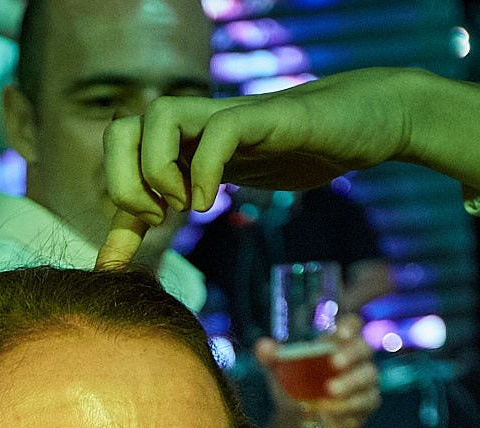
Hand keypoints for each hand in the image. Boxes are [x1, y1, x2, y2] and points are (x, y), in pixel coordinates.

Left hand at [97, 71, 414, 265]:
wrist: (365, 122)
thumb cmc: (298, 152)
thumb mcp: (232, 183)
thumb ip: (185, 201)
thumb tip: (149, 235)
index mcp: (184, 139)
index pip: (122, 162)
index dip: (114, 216)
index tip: (117, 261)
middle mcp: (197, 122)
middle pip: (121, 128)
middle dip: (123, 183)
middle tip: (158, 220)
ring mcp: (228, 115)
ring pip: (160, 115)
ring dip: (157, 170)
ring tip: (184, 207)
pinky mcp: (265, 116)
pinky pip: (219, 129)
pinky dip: (205, 169)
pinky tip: (212, 203)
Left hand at [256, 324, 379, 427]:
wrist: (295, 419)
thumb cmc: (293, 386)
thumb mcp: (278, 371)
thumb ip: (271, 358)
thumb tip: (263, 346)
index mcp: (337, 343)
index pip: (353, 324)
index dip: (350, 326)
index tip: (340, 334)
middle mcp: (356, 359)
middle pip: (364, 348)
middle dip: (351, 354)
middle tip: (334, 363)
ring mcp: (365, 381)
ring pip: (368, 376)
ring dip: (350, 383)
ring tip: (330, 391)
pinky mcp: (367, 403)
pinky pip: (365, 401)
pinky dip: (349, 405)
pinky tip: (332, 410)